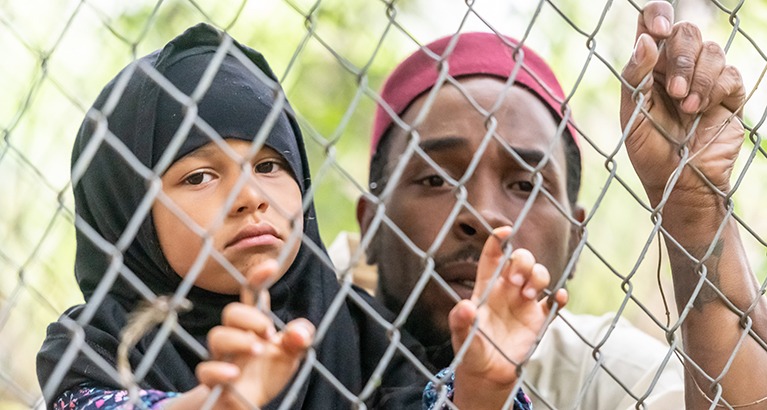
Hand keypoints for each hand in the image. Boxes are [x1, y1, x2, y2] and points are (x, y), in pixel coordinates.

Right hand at [195, 260, 314, 408]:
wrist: (244, 404)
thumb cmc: (267, 373)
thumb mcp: (292, 354)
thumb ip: (300, 339)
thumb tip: (299, 332)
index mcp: (255, 326)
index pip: (252, 296)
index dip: (257, 279)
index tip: (270, 265)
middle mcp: (236, 337)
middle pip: (232, 312)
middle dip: (251, 318)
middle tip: (269, 334)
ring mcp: (223, 357)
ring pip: (216, 336)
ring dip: (239, 340)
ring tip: (258, 350)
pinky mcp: (214, 381)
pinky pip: (205, 370)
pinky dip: (219, 370)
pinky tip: (234, 374)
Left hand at [450, 227, 566, 406]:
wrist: (488, 372)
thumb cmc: (471, 349)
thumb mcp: (461, 337)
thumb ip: (460, 322)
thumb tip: (465, 307)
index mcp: (486, 287)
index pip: (493, 257)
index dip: (498, 240)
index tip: (505, 231)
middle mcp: (507, 289)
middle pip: (520, 259)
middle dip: (522, 262)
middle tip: (516, 281)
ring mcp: (525, 303)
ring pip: (540, 275)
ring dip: (538, 277)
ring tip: (529, 294)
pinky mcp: (539, 319)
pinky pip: (554, 303)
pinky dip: (560, 297)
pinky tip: (558, 297)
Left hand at [620, 1, 744, 208]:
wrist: (677, 182)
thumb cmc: (648, 151)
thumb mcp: (632, 115)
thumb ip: (635, 77)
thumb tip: (646, 40)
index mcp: (649, 67)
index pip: (652, 22)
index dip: (658, 14)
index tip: (659, 30)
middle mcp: (677, 67)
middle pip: (686, 31)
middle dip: (682, 58)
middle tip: (675, 91)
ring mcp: (704, 79)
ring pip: (711, 50)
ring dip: (698, 78)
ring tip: (686, 107)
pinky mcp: (728, 94)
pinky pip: (730, 73)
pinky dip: (715, 89)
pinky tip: (700, 110)